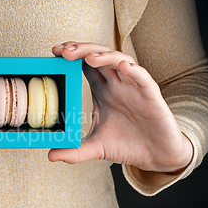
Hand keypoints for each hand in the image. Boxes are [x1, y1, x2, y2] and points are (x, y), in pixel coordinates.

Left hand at [48, 42, 192, 173]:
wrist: (158, 156)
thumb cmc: (128, 145)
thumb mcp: (96, 148)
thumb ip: (74, 151)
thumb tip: (50, 156)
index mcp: (102, 91)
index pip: (84, 65)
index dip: (71, 56)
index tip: (55, 52)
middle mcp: (116, 85)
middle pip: (98, 57)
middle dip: (82, 50)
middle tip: (64, 51)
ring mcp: (133, 88)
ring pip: (119, 61)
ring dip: (104, 56)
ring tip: (88, 58)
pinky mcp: (151, 96)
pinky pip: (143, 78)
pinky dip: (134, 71)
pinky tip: (123, 67)